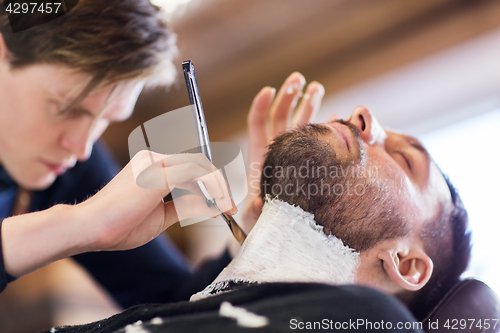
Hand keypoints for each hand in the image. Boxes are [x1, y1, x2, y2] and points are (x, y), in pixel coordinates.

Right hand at [78, 150, 234, 251]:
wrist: (89, 229)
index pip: (190, 168)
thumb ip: (185, 206)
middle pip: (199, 164)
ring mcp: (154, 162)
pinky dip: (211, 188)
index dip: (210, 185)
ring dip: (218, 187)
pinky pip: (194, 173)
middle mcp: (153, 158)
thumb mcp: (161, 216)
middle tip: (231, 207)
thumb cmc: (119, 226)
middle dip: (219, 185)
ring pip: (200, 166)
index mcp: (151, 166)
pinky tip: (218, 205)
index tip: (223, 205)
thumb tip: (211, 205)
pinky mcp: (157, 172)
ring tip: (227, 208)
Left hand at [242, 72, 324, 230]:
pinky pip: (319, 139)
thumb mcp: (254, 218)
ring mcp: (297, 155)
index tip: (268, 90)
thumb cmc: (262, 222)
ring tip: (316, 87)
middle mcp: (278, 152)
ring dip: (307, 103)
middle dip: (289, 97)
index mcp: (261, 157)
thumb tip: (257, 202)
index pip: (258, 125)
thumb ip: (253, 211)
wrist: (280, 231)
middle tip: (298, 79)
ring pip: (301, 123)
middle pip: (281, 117)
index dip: (261, 107)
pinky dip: (327, 127)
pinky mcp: (314, 162)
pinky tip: (337, 117)